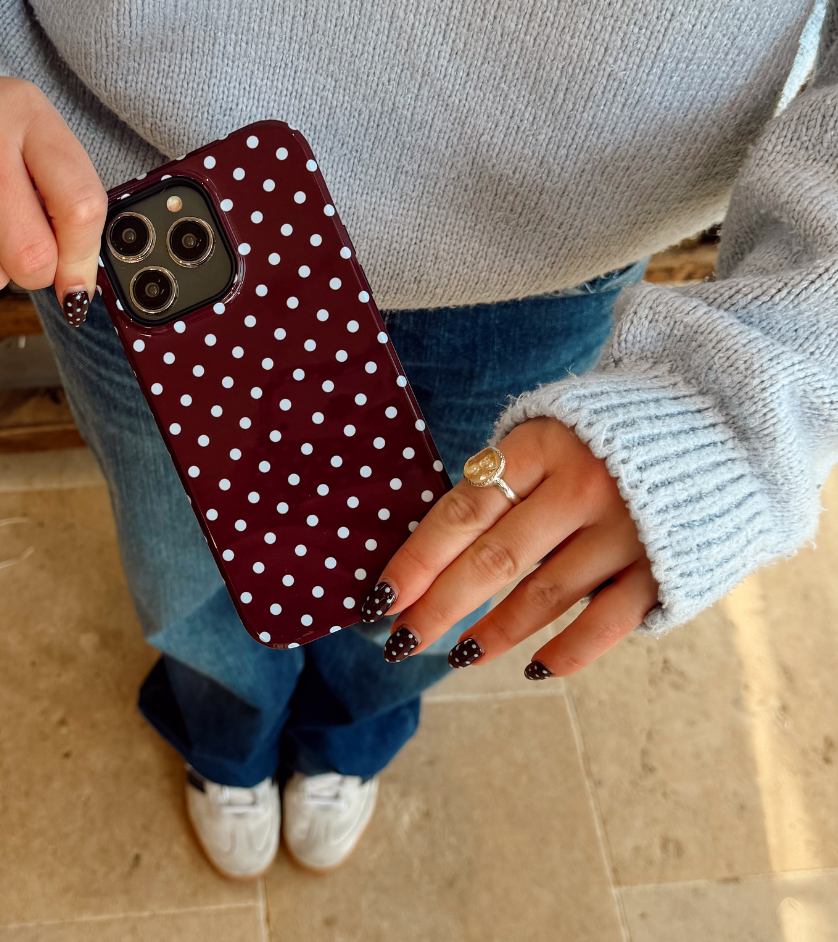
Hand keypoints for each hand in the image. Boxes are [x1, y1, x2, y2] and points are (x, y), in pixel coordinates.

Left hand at [364, 417, 658, 676]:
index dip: (419, 559)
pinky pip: (607, 623)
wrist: (714, 426)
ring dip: (494, 632)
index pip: (464, 510)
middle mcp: (583, 487)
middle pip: (496, 559)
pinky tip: (534, 670)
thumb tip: (434, 547)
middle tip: (401, 641)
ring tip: (457, 655)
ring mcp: (627, 530)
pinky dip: (568, 652)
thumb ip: (501, 479)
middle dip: (441, 606)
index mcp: (543, 446)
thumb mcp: (548, 433)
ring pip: (544, 595)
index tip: (382, 597)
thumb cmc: (605, 436)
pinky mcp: (662, 567)